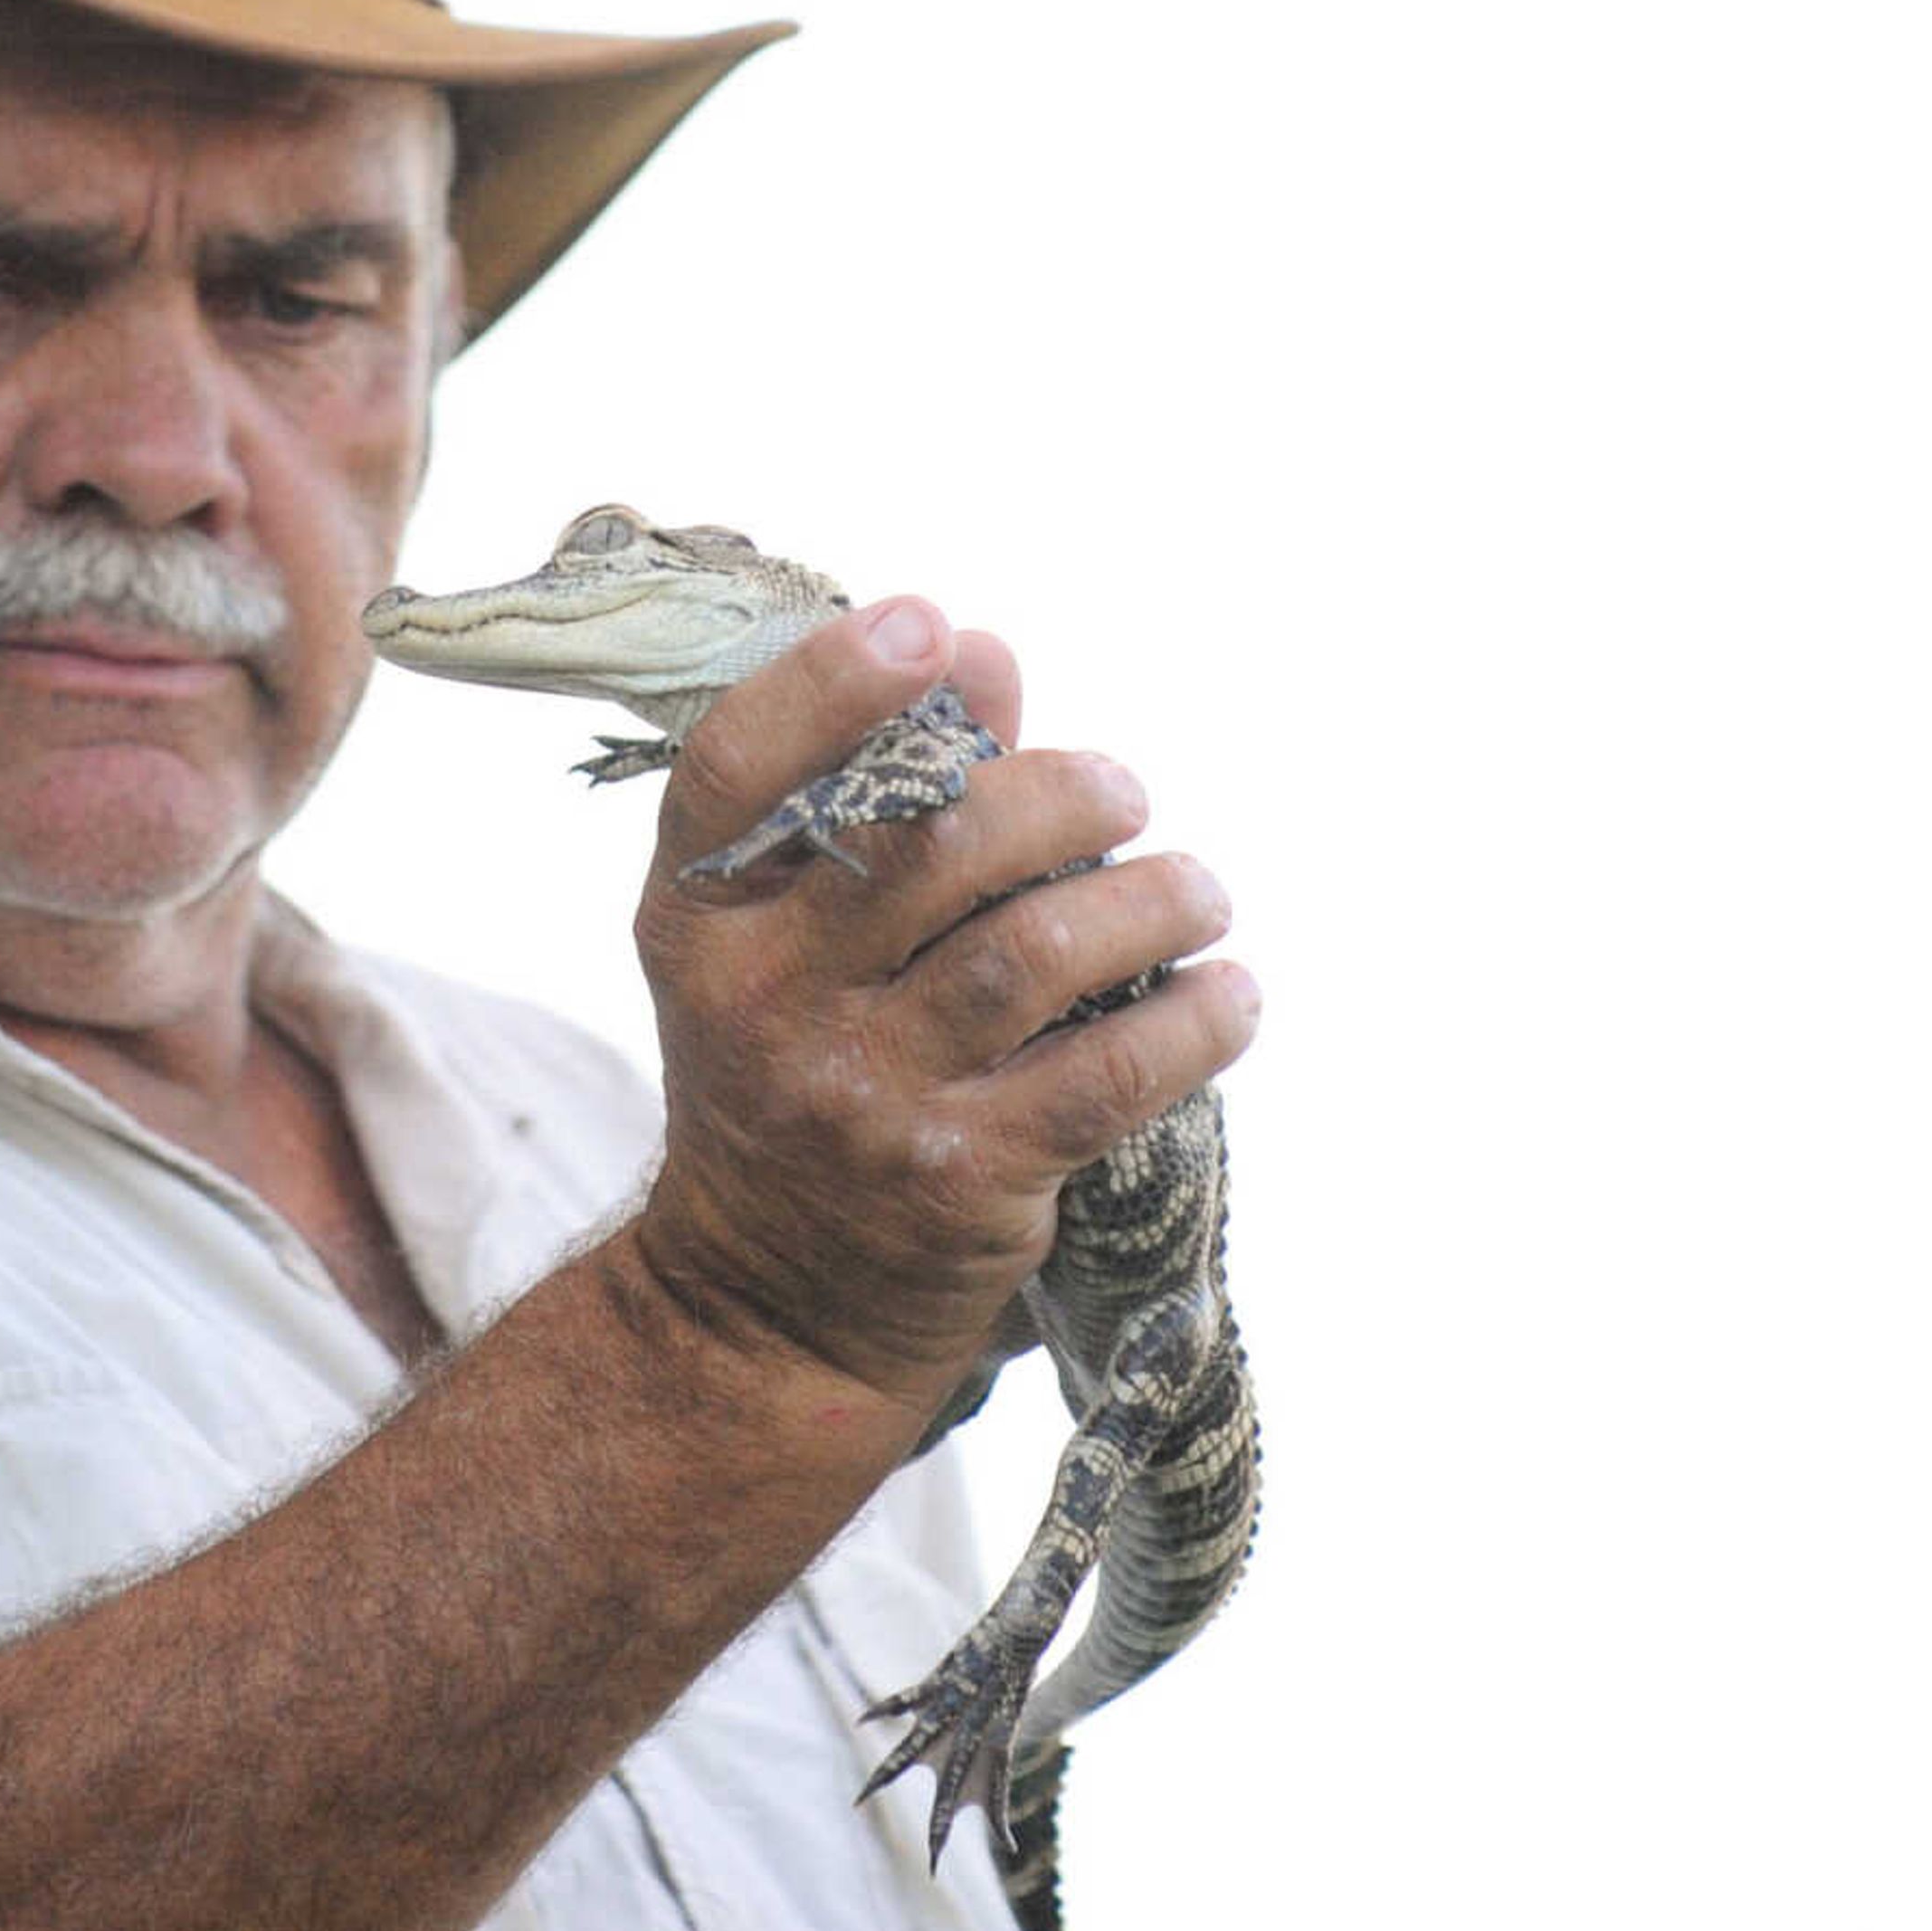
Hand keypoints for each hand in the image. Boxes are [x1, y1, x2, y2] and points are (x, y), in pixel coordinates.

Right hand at [622, 599, 1258, 1416]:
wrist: (765, 1304)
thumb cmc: (791, 1078)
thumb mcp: (785, 942)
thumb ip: (878, 795)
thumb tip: (981, 657)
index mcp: (700, 920)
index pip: (740, 770)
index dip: (832, 683)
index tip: (934, 626)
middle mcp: (763, 1002)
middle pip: (927, 844)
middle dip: (1060, 794)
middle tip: (1127, 794)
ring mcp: (858, 1095)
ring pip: (1031, 952)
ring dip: (1148, 899)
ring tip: (1196, 890)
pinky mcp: (957, 1180)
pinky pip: (1102, 1073)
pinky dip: (1191, 1022)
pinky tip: (1231, 995)